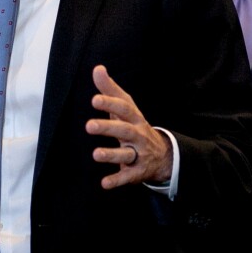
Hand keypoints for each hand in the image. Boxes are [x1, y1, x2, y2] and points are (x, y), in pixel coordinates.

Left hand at [85, 64, 172, 188]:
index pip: (124, 108)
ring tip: (95, 154)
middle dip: (107, 128)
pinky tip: (104, 184)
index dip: (110, 103)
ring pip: (126, 154)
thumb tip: (97, 68)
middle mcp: (138, 135)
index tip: (95, 99)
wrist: (162, 154)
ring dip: (111, 154)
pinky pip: (128, 176)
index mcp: (134, 117)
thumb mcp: (126, 107)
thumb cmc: (134, 125)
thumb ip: (110, 90)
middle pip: (124, 130)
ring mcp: (139, 153)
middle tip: (88, 126)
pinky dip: (117, 180)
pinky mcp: (137, 171)